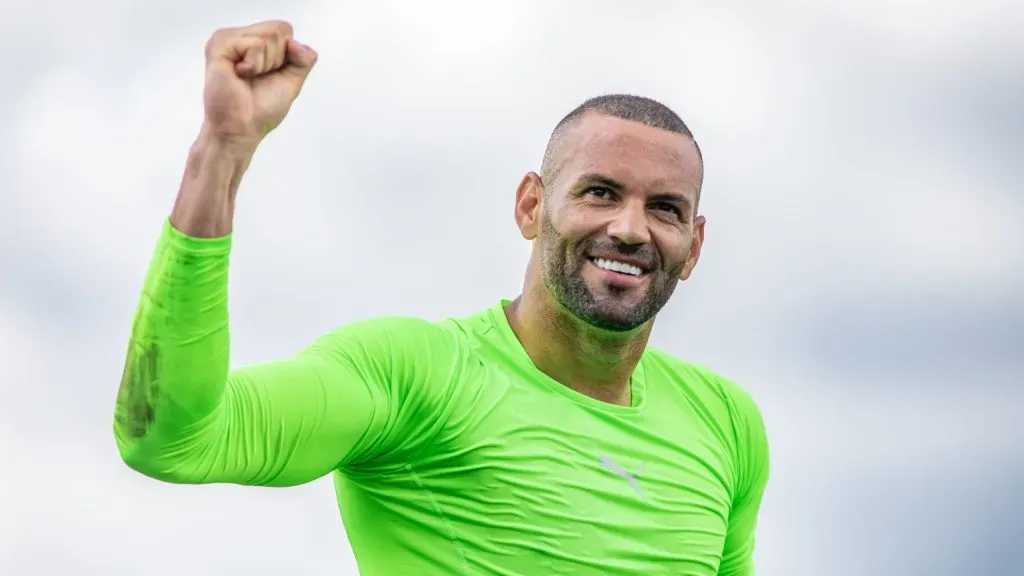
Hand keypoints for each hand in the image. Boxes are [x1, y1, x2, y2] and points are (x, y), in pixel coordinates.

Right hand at [201, 20, 317, 148]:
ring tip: (246, 77)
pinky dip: (255, 65)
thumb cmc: (261, 108)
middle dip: (277, 59)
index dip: (287, 56)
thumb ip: (303, 59)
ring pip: (269, 36)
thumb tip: (295, 43)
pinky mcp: (219, 46)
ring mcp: (227, 39)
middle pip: (279, 30)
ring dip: (266, 64)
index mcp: (252, 41)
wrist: (242, 129)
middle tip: (256, 77)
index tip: (269, 74)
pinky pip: (255, 44)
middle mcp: (238, 36)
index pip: (284, 29)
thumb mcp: (292, 80)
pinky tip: (239, 75)